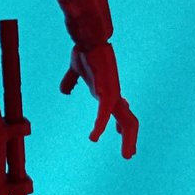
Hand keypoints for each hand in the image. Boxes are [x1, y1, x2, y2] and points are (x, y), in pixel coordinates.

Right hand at [60, 43, 137, 158]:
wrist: (89, 39)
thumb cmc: (85, 52)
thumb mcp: (76, 71)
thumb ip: (70, 82)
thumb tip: (65, 92)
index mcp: (109, 92)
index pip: (120, 111)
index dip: (120, 125)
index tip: (118, 134)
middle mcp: (115, 96)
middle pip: (128, 121)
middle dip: (129, 139)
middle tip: (129, 155)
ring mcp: (113, 95)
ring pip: (127, 122)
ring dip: (128, 139)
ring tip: (127, 155)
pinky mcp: (106, 92)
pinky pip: (104, 114)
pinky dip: (101, 127)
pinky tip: (94, 138)